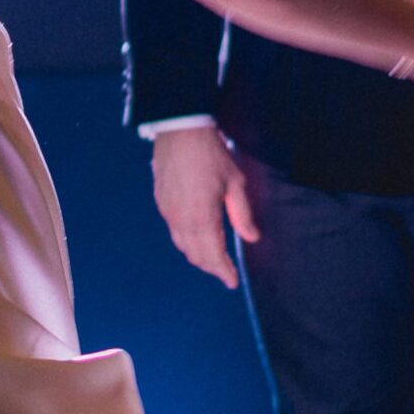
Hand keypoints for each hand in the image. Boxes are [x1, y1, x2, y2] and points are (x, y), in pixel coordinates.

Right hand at [151, 126, 258, 288]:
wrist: (180, 131)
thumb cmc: (212, 155)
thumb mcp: (235, 184)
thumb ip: (242, 214)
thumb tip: (252, 237)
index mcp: (202, 218)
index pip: (213, 256)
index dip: (224, 272)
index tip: (233, 282)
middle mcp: (181, 221)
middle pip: (196, 256)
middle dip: (212, 267)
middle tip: (225, 272)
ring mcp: (168, 212)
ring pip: (182, 246)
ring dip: (198, 256)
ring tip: (213, 259)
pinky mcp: (162, 203)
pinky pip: (174, 232)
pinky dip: (186, 241)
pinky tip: (196, 237)